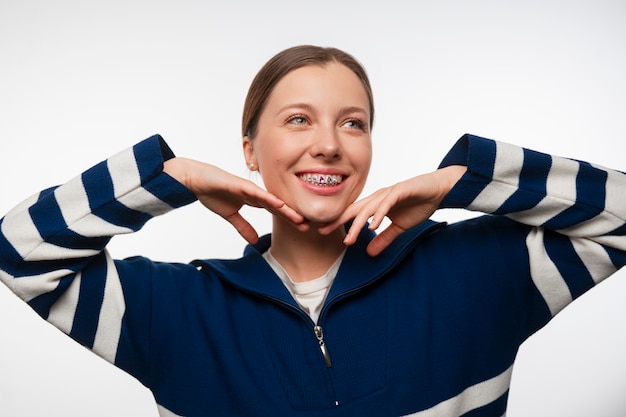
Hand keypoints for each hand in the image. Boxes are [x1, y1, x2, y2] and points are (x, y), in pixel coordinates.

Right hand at [164, 157, 306, 243]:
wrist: (194, 180)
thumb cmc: (212, 192)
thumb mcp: (230, 216)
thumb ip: (243, 227)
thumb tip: (253, 241)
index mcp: (254, 199)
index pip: (275, 211)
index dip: (289, 219)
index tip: (303, 227)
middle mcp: (255, 193)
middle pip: (277, 206)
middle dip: (292, 215)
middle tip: (308, 225)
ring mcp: (248, 188)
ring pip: (271, 200)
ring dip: (285, 209)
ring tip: (299, 218)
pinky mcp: (239, 185)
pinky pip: (256, 193)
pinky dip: (268, 198)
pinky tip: (279, 204)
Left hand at [319, 165, 465, 255]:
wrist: (439, 189)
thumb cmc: (419, 204)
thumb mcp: (400, 227)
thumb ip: (385, 238)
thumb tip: (370, 253)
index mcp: (376, 204)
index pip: (353, 214)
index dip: (338, 222)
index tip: (323, 231)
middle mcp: (378, 197)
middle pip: (355, 210)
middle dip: (338, 220)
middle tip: (323, 231)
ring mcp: (388, 193)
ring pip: (369, 209)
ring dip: (357, 224)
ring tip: (349, 238)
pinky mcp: (401, 191)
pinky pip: (387, 203)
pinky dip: (379, 214)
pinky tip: (373, 225)